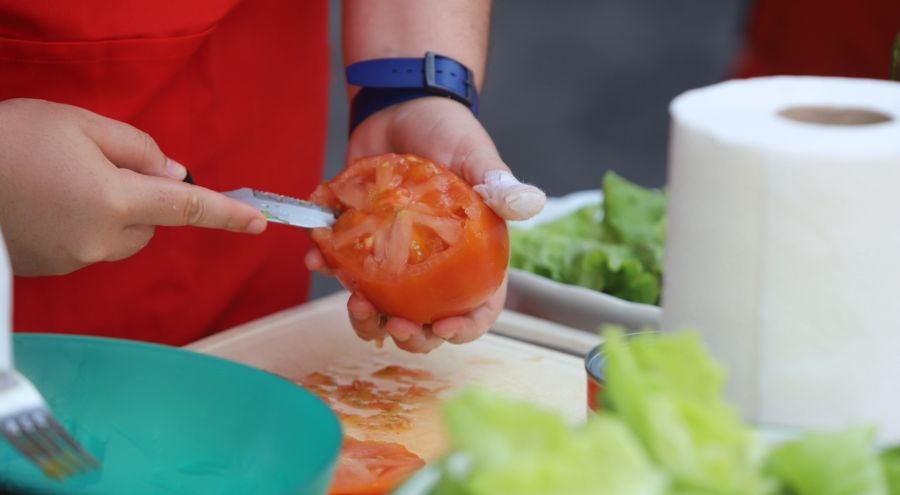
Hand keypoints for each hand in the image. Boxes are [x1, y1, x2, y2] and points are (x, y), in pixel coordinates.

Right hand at [0, 98, 266, 275]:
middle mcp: (103, 241)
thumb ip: (140, 149)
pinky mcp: (55, 270)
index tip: (259, 223)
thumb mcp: (80, 124)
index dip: (226, 215)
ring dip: (113, 212)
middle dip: (141, 197)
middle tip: (94, 165)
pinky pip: (92, 245)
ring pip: (122, 236)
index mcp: (116, 202)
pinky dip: (85, 225)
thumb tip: (174, 175)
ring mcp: (77, 260)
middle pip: (151, 223)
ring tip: (62, 182)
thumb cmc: (11, 143)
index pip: (187, 209)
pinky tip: (49, 202)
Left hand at [306, 97, 544, 352]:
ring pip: (381, 308)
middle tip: (393, 323)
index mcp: (472, 255)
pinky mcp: (361, 241)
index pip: (480, 306)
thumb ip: (498, 183)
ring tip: (354, 301)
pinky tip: (316, 256)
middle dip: (410, 334)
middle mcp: (434, 266)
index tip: (445, 327)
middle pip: (427, 321)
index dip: (466, 327)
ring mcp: (394, 259)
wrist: (400, 104)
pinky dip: (326, 268)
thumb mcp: (476, 154)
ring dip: (365, 318)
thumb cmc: (448, 131)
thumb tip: (531, 203)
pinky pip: (342, 268)